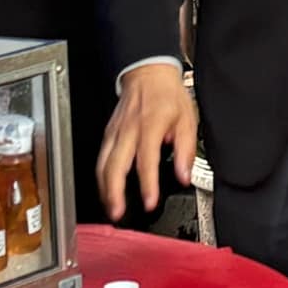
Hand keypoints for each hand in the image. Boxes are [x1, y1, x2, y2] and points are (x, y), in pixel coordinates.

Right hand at [97, 63, 196, 218]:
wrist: (148, 74)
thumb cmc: (167, 95)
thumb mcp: (187, 119)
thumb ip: (186, 149)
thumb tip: (184, 175)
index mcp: (149, 125)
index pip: (146, 160)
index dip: (148, 183)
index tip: (150, 202)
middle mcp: (128, 130)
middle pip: (114, 165)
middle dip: (114, 192)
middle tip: (118, 213)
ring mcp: (115, 132)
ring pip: (102, 164)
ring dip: (104, 188)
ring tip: (111, 208)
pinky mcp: (108, 134)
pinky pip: (101, 158)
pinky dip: (101, 176)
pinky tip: (106, 189)